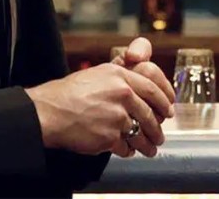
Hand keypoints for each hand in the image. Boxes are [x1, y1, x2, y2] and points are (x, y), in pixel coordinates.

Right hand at [26, 39, 174, 157]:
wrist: (49, 111)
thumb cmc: (70, 92)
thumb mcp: (100, 71)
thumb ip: (122, 69)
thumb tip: (142, 65)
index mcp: (121, 75)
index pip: (152, 87)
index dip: (164, 100)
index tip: (169, 109)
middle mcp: (122, 94)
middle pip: (150, 113)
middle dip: (158, 127)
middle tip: (161, 135)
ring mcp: (116, 116)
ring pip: (141, 133)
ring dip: (148, 144)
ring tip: (151, 149)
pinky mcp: (109, 137)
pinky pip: (126, 147)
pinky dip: (128, 151)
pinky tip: (127, 152)